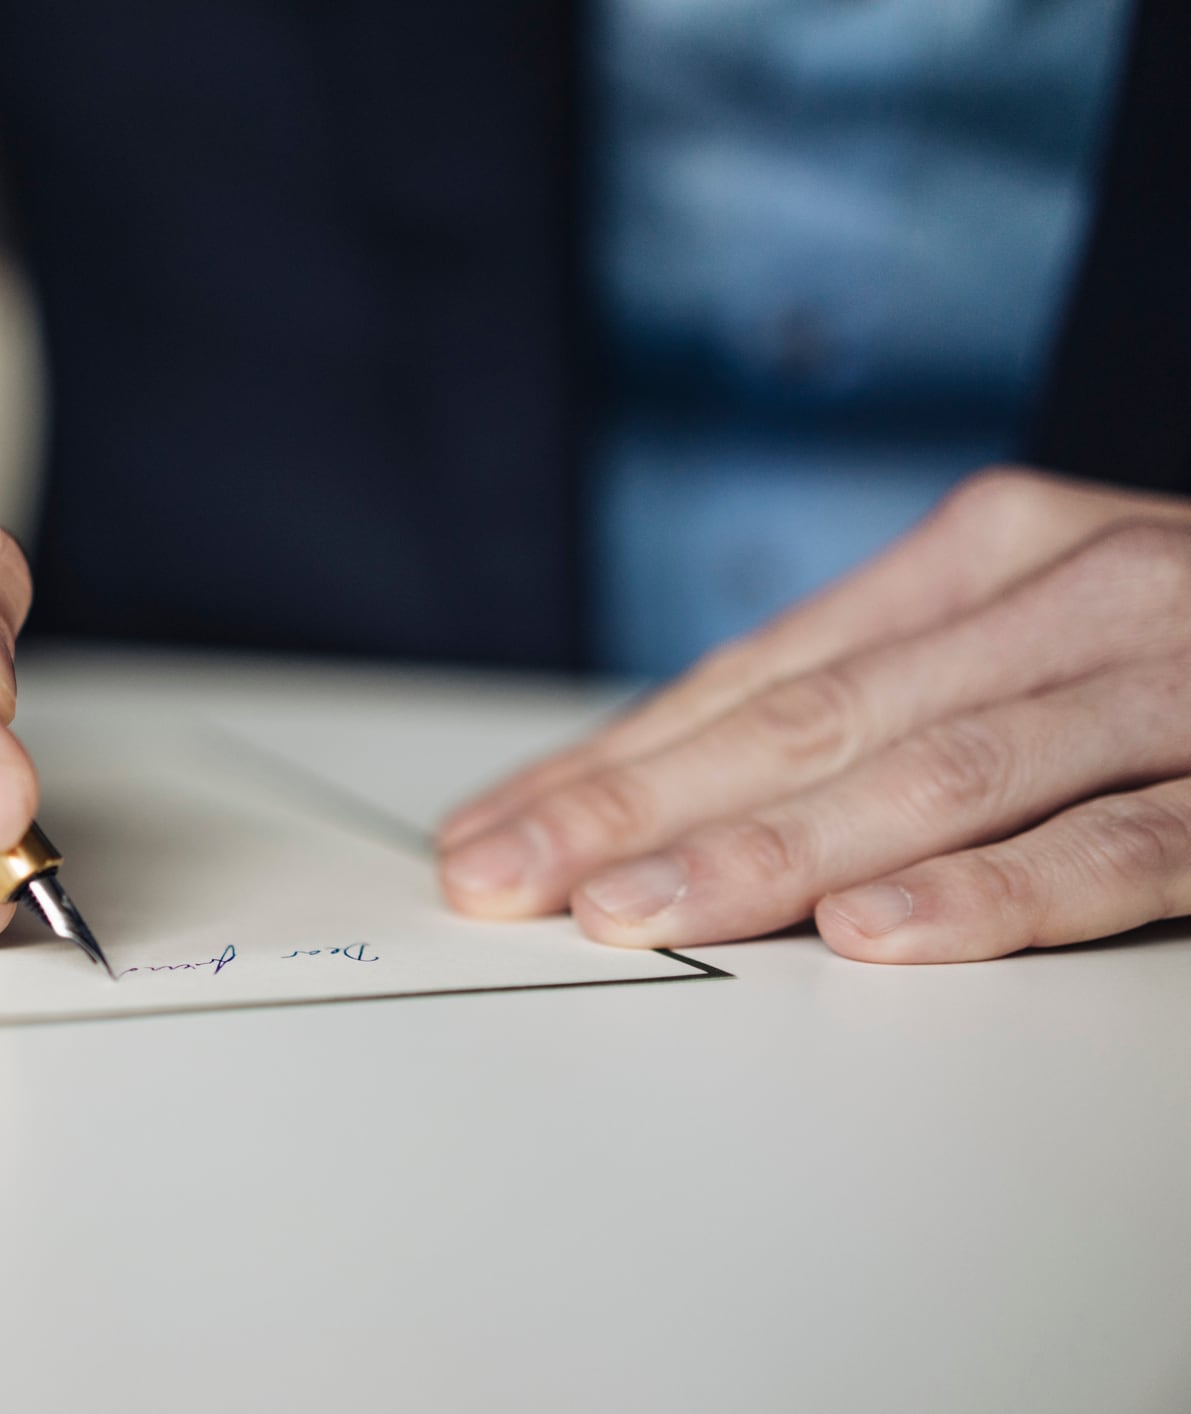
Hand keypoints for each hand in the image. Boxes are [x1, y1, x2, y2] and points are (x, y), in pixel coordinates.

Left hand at [438, 468, 1190, 962]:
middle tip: (506, 880)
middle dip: (635, 808)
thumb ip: (881, 700)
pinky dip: (1001, 889)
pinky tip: (881, 936)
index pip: (752, 676)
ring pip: (933, 773)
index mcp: (986, 555)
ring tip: (632, 916)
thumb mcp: (1026, 634)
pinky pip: (1126, 840)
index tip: (492, 831)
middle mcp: (1063, 593)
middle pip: (806, 719)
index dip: (609, 760)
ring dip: (767, 853)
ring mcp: (1171, 678)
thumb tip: (679, 791)